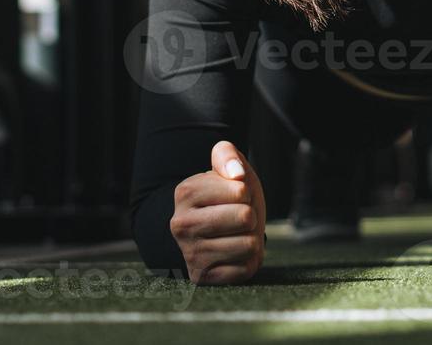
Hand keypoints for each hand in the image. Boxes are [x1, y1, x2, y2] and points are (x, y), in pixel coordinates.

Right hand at [169, 140, 266, 284]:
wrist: (214, 231)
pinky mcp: (201, 276)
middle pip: (245, 218)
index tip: (234, 197)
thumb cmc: (226, 197)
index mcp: (184, 192)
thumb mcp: (227, 169)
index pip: (240, 191)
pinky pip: (244, 269)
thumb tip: (236, 175)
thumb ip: (227, 155)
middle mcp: (180, 224)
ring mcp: (189, 253)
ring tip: (235, 236)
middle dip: (250, 217)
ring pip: (248, 246)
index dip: (246, 193)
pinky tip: (232, 254)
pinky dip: (247, 261)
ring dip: (250, 240)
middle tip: (238, 218)